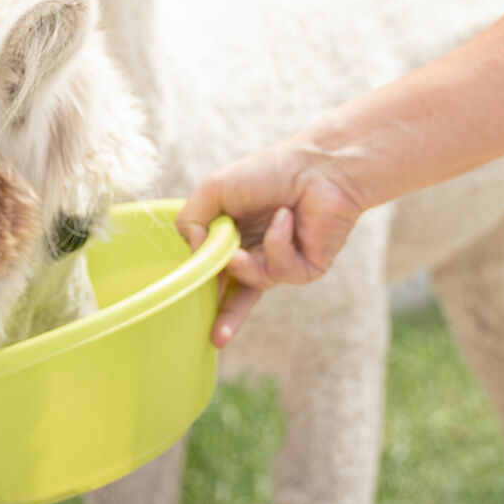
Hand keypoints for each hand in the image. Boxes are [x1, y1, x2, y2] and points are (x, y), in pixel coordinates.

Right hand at [173, 140, 371, 347]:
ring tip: (239, 248)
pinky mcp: (307, 268)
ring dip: (243, 265)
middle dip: (225, 316)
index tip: (185, 307)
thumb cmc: (268, 171)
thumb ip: (191, 222)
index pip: (214, 268)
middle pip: (237, 294)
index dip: (201, 287)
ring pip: (254, 284)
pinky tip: (286, 218)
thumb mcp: (215, 190)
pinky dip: (278, 243)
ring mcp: (282, 261)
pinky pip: (281, 271)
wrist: (318, 166)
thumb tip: (193, 257)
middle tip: (215, 337)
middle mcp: (257, 250)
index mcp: (234, 234)